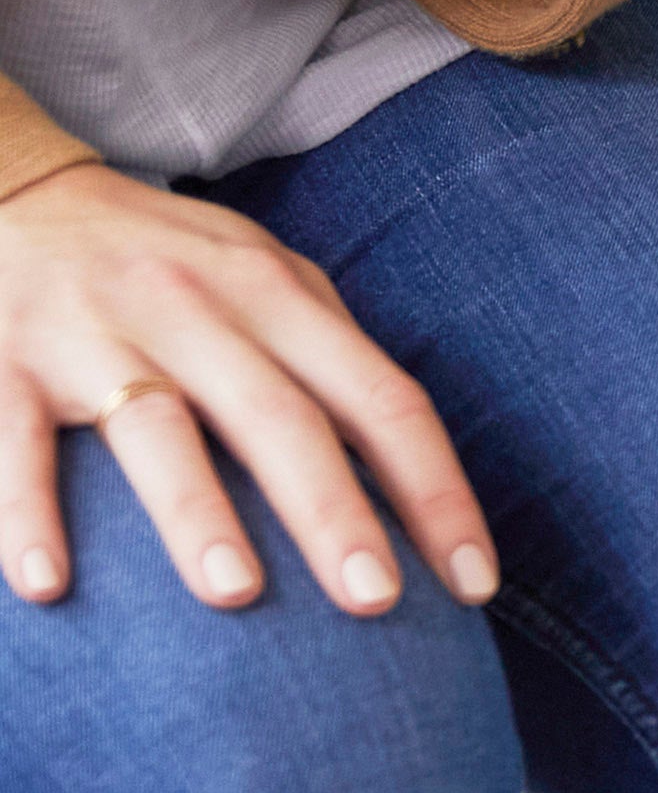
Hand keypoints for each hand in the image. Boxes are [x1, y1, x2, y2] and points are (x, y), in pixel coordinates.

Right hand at [0, 163, 496, 614]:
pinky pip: (13, 441)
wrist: (14, 188)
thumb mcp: (265, 277)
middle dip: (335, 512)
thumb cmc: (169, 260)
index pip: (383, 400)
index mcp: (278, 296)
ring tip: (237, 596)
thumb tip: (419, 483)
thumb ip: (335, 359)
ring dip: (197, 512)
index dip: (437, 492)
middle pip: (281, 418)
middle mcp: (194, 308)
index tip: (475, 584)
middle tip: (378, 604)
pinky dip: (25, 511)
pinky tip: (47, 584)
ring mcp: (94, 332)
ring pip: (156, 427)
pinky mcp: (1, 356)